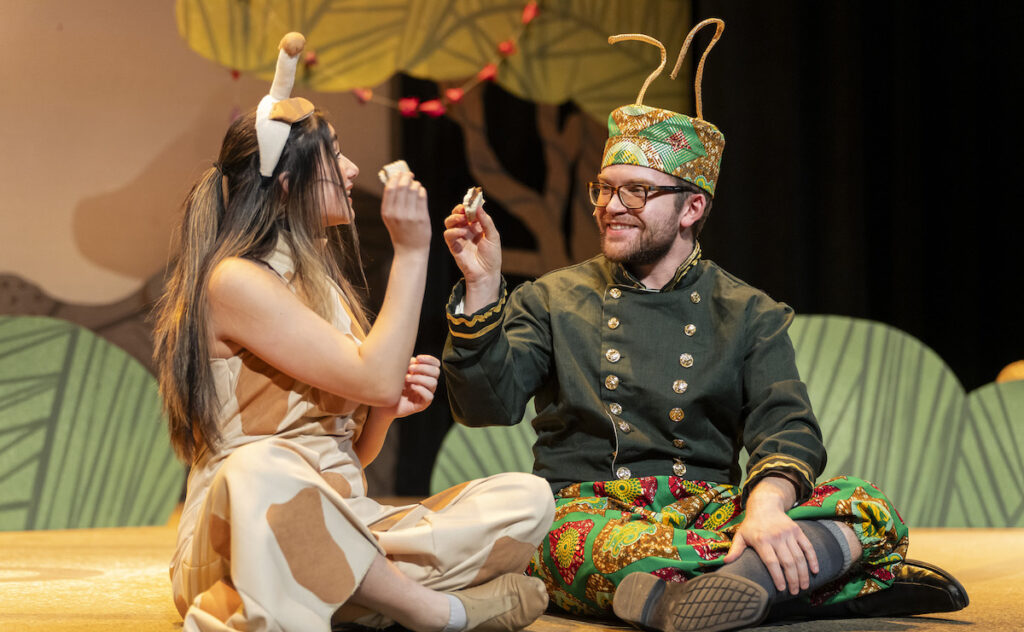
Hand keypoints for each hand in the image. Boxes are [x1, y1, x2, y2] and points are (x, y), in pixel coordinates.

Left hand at [374, 355, 439, 418]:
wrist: (385, 403)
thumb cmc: (392, 386)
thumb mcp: (400, 372)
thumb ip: (409, 365)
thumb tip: (414, 360)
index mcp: (424, 374)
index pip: (435, 365)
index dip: (430, 360)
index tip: (418, 358)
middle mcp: (427, 384)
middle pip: (436, 372)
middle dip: (423, 368)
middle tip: (410, 368)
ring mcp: (426, 394)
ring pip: (433, 383)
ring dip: (420, 378)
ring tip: (407, 378)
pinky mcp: (422, 405)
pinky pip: (429, 396)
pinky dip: (421, 389)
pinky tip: (411, 387)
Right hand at [381, 171, 430, 252]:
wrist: (410, 249)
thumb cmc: (400, 231)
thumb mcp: (390, 217)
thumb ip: (392, 201)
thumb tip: (395, 179)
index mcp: (387, 212)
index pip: (390, 188)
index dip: (395, 177)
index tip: (399, 173)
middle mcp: (397, 213)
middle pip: (402, 186)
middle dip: (406, 177)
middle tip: (409, 175)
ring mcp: (410, 215)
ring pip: (413, 189)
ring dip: (415, 183)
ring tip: (415, 185)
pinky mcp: (422, 217)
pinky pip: (422, 196)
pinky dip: (421, 190)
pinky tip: (420, 191)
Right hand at [443, 204, 501, 310]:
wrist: (486, 273)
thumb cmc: (492, 256)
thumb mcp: (493, 236)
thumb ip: (486, 221)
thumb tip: (478, 207)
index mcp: (477, 226)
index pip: (470, 211)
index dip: (469, 205)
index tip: (470, 202)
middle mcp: (467, 230)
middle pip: (457, 214)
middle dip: (459, 209)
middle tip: (463, 209)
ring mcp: (459, 237)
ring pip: (449, 222)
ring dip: (454, 218)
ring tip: (461, 219)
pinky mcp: (453, 246)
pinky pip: (448, 235)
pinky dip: (453, 231)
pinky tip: (462, 232)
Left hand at [723, 476, 817, 594]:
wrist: (765, 505)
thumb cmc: (751, 525)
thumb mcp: (740, 535)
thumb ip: (735, 550)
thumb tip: (726, 562)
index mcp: (761, 540)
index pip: (771, 562)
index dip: (778, 576)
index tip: (782, 589)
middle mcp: (776, 537)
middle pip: (788, 562)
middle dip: (793, 579)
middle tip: (794, 592)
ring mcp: (788, 533)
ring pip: (799, 557)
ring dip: (803, 573)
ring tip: (804, 586)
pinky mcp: (797, 530)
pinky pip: (807, 546)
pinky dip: (813, 559)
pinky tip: (815, 571)